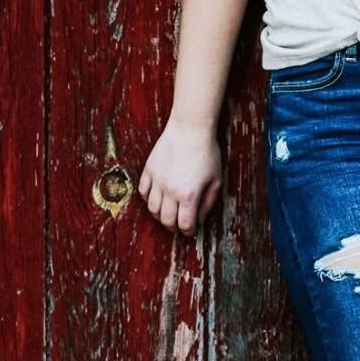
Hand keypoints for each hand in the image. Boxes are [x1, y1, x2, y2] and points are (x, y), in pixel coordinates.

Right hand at [138, 114, 221, 232]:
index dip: (189, 232)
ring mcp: (157, 180)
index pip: (184, 225)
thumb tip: (199, 219)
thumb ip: (208, 204)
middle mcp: (170, 190)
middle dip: (174, 227)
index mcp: (189, 195)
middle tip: (179, 226)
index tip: (191, 230)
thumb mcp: (216, 180)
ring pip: (152, 209)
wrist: (190, 128)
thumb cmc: (207, 153)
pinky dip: (149, 199)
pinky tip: (158, 197)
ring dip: (160, 215)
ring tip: (168, 213)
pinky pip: (143, 192)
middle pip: (166, 220)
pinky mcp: (149, 170)